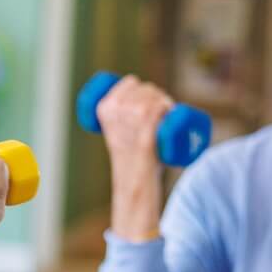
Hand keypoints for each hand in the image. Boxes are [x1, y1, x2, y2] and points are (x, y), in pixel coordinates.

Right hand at [95, 75, 171, 240]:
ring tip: (167, 116)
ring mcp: (129, 128)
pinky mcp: (144, 141)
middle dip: (158, 95)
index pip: (130, 83)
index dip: (144, 88)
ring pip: (153, 98)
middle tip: (163, 112)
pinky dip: (164, 109)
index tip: (150, 103)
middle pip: (145, 90)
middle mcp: (114, 115)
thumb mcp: (120, 132)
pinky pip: (155, 113)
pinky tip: (167, 112)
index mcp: (104, 109)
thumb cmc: (131, 159)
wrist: (133, 188)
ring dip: (165, 101)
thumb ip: (124, 115)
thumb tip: (142, 95)